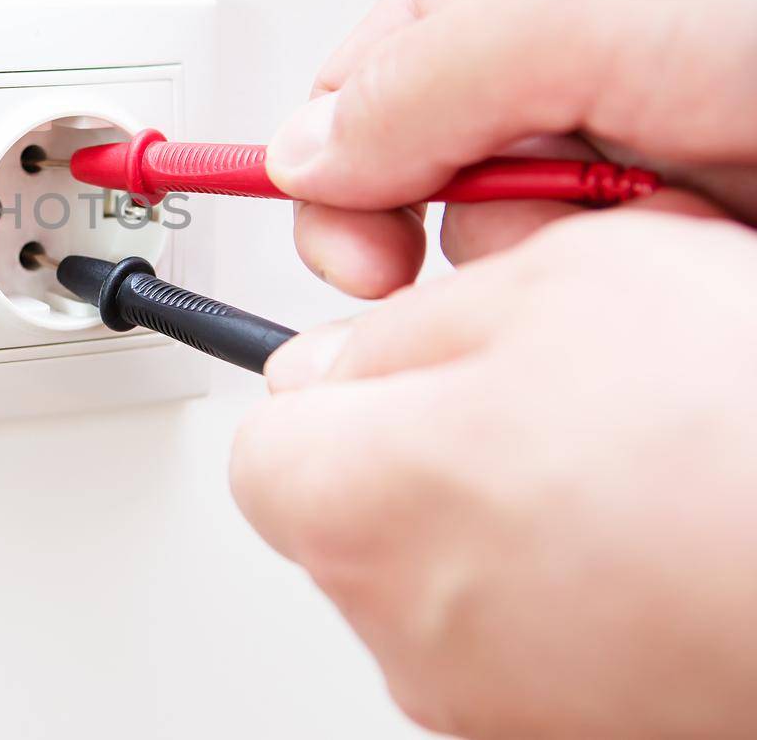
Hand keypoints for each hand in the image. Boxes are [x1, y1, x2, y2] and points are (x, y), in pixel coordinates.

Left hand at [230, 201, 756, 737]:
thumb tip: (333, 362)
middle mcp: (405, 627)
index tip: (395, 363)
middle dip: (413, 449)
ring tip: (618, 465)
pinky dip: (560, 588)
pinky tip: (647, 538)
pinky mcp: (570, 732)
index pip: (268, 446)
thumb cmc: (746, 423)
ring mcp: (492, 700)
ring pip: (436, 580)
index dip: (338, 388)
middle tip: (534, 397)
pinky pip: (519, 638)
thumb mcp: (557, 282)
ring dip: (493, 519)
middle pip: (346, 517)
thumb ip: (406, 326)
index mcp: (361, 505)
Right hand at [267, 0, 756, 296]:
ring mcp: (639, 141)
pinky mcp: (702, 219)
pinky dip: (652, 288)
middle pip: (435, 187)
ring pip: (530, 254)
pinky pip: (618, 288)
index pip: (357, 90)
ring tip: (680, 211)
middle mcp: (565, 55)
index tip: (362, 267)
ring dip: (587, 257)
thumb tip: (300, 157)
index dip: (337, 182)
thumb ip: (409, 83)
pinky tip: (711, 246)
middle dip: (494, 221)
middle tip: (560, 214)